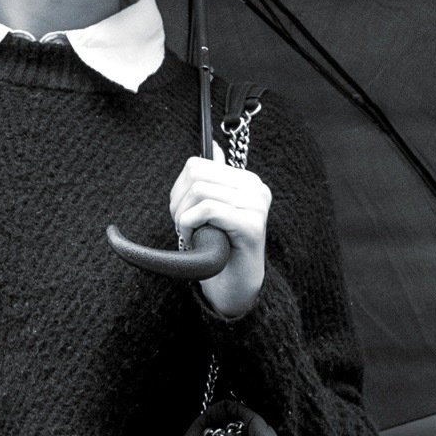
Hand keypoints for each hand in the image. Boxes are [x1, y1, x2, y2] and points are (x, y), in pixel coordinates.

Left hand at [169, 153, 268, 319]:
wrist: (235, 288)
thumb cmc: (221, 250)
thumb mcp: (214, 210)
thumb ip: (214, 181)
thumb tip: (213, 148)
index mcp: (248, 181)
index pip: (199, 164)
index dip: (179, 189)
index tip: (182, 213)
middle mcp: (256, 189)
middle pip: (196, 174)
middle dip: (178, 202)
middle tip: (183, 226)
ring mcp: (256, 206)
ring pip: (199, 191)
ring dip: (183, 217)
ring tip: (190, 235)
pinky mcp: (251, 225)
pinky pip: (207, 210)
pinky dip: (190, 225)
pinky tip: (193, 240)